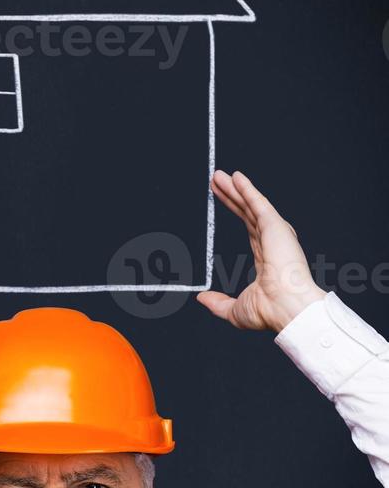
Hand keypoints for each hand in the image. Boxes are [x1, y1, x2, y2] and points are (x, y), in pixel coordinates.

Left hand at [196, 169, 325, 333]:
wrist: (286, 309)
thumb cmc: (269, 312)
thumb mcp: (235, 309)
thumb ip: (218, 303)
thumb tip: (201, 298)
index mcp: (267, 260)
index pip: (248, 227)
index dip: (234, 210)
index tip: (221, 197)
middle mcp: (273, 243)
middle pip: (248, 212)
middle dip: (232, 195)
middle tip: (216, 180)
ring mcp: (276, 233)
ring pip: (252, 205)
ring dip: (237, 188)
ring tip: (220, 175)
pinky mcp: (276, 227)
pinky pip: (259, 204)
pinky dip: (248, 189)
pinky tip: (236, 177)